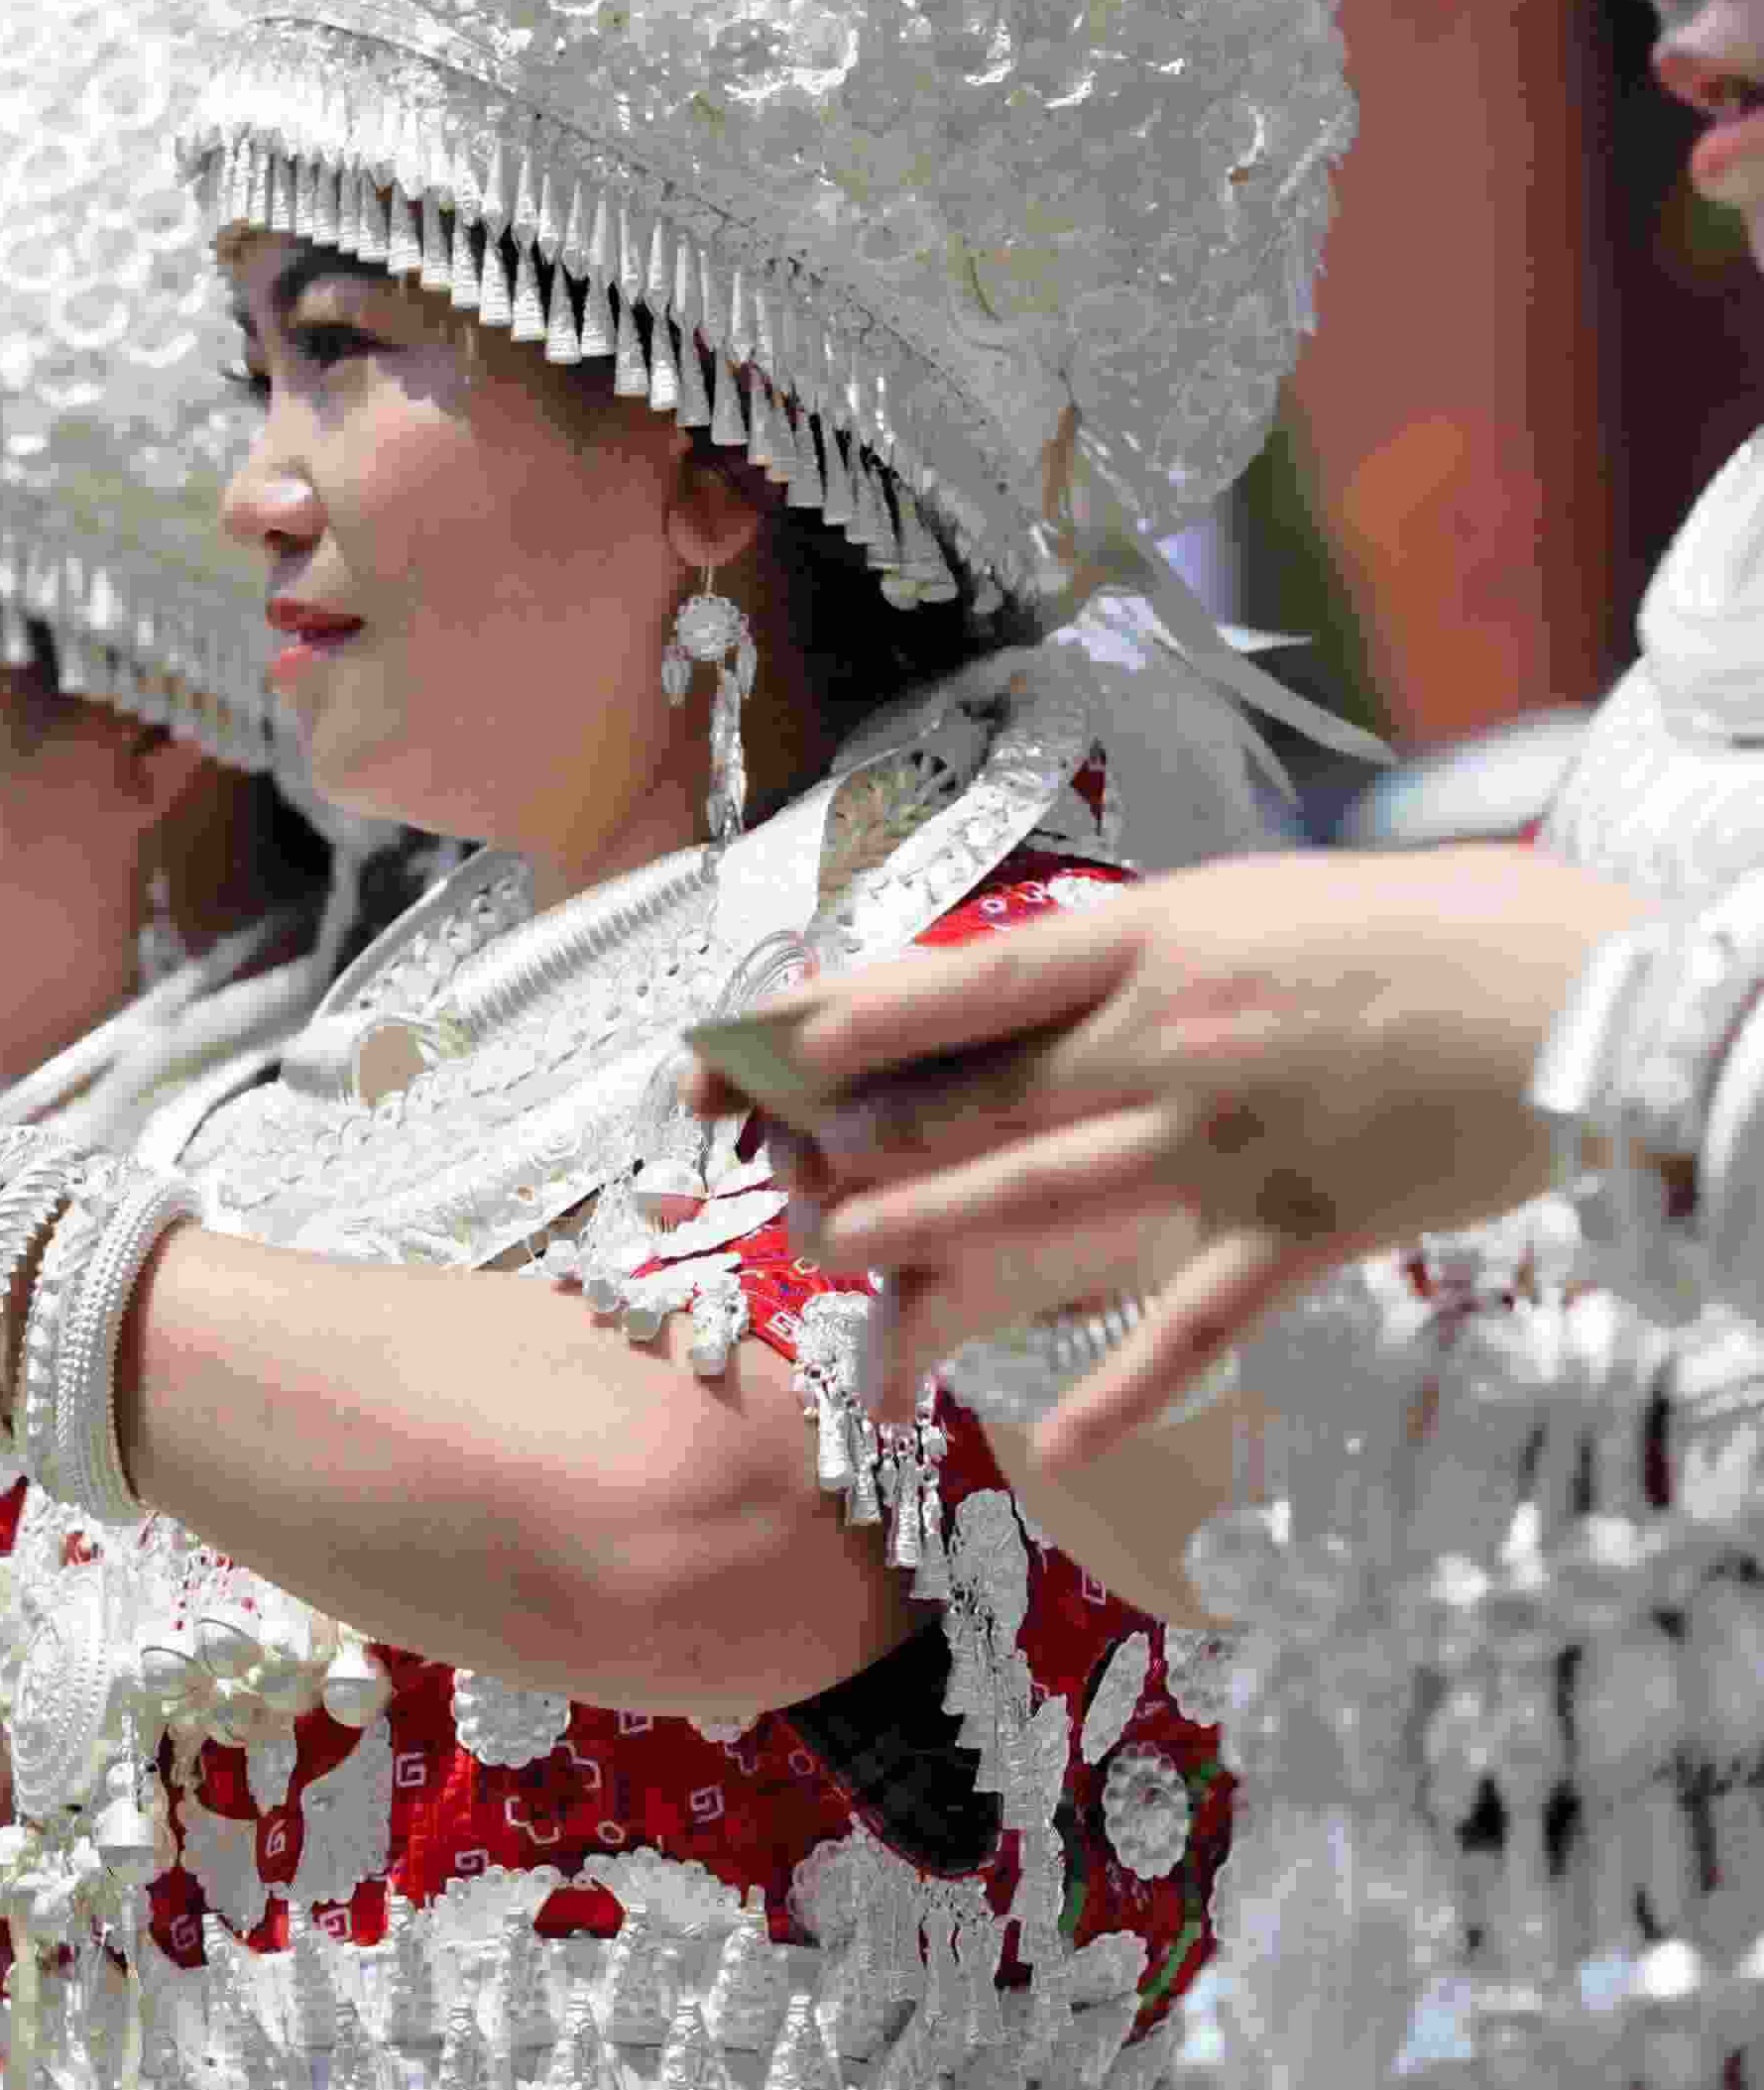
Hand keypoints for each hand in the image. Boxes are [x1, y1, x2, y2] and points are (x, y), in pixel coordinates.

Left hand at [681, 845, 1655, 1463]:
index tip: (778, 1052)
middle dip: (869, 1146)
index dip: (862, 1022)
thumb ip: (1138, 955)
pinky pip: (1193, 1324)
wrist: (1568, 997)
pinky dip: (1122, 1389)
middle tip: (787, 1178)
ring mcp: (1225, 1143)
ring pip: (1043, 1197)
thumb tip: (1036, 981)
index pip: (968, 985)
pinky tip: (1056, 1440)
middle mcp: (1165, 1043)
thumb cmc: (1408, 930)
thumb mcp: (1244, 906)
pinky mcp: (1298, 1229)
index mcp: (1150, 946)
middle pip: (979, 1103)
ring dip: (930, 1231)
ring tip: (839, 1250)